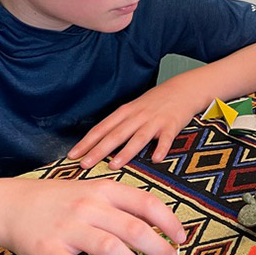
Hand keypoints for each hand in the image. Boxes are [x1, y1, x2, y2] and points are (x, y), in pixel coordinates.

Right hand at [0, 178, 185, 254]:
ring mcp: (69, 228)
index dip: (169, 222)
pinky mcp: (49, 250)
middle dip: (159, 248)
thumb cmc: (62, 200)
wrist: (12, 204)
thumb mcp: (94, 192)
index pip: (147, 204)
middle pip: (134, 229)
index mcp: (105, 190)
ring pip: (111, 248)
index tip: (182, 238)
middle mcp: (89, 207)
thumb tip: (157, 230)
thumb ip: (122, 208)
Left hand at [69, 80, 196, 169]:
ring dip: (125, 152)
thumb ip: (119, 124)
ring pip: (138, 137)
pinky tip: (156, 159)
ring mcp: (155, 121)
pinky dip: (161, 148)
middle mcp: (138, 116)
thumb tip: (98, 144)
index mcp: (126, 112)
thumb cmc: (155, 102)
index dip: (87, 142)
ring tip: (113, 165)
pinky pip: (166, 139)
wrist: (183, 89)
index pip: (102, 128)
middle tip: (84, 164)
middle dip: (99, 150)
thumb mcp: (134, 108)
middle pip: (116, 134)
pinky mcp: (172, 125)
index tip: (72, 155)